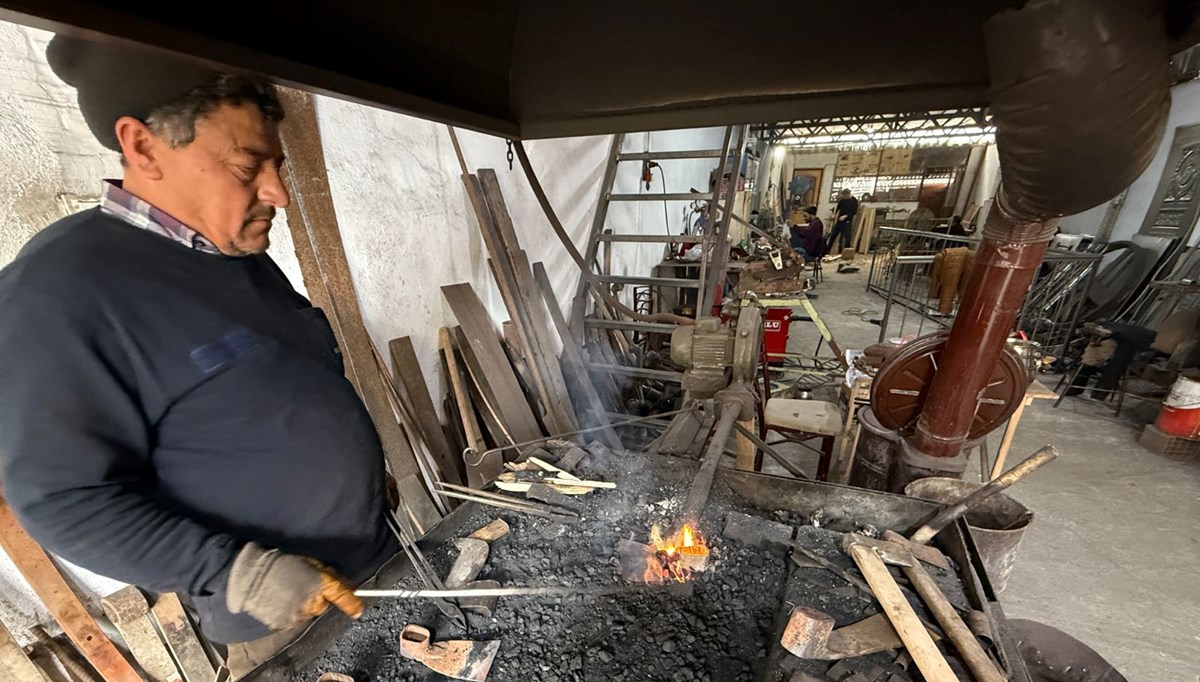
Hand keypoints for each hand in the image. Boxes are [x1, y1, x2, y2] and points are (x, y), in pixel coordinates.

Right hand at [226, 542, 363, 630]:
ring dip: (302, 604)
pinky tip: (279, 599)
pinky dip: (288, 611)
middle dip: (317, 598)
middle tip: (304, 586)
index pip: (342, 597)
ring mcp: (298, 614)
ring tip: (287, 591)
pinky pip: (292, 618)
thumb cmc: (282, 562)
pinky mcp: (284, 622)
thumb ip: (326, 574)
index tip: (358, 610)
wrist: (253, 574)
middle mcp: (312, 602)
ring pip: (307, 612)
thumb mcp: (310, 561)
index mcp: (321, 584)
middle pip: (322, 606)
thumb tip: (339, 583)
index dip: (352, 604)